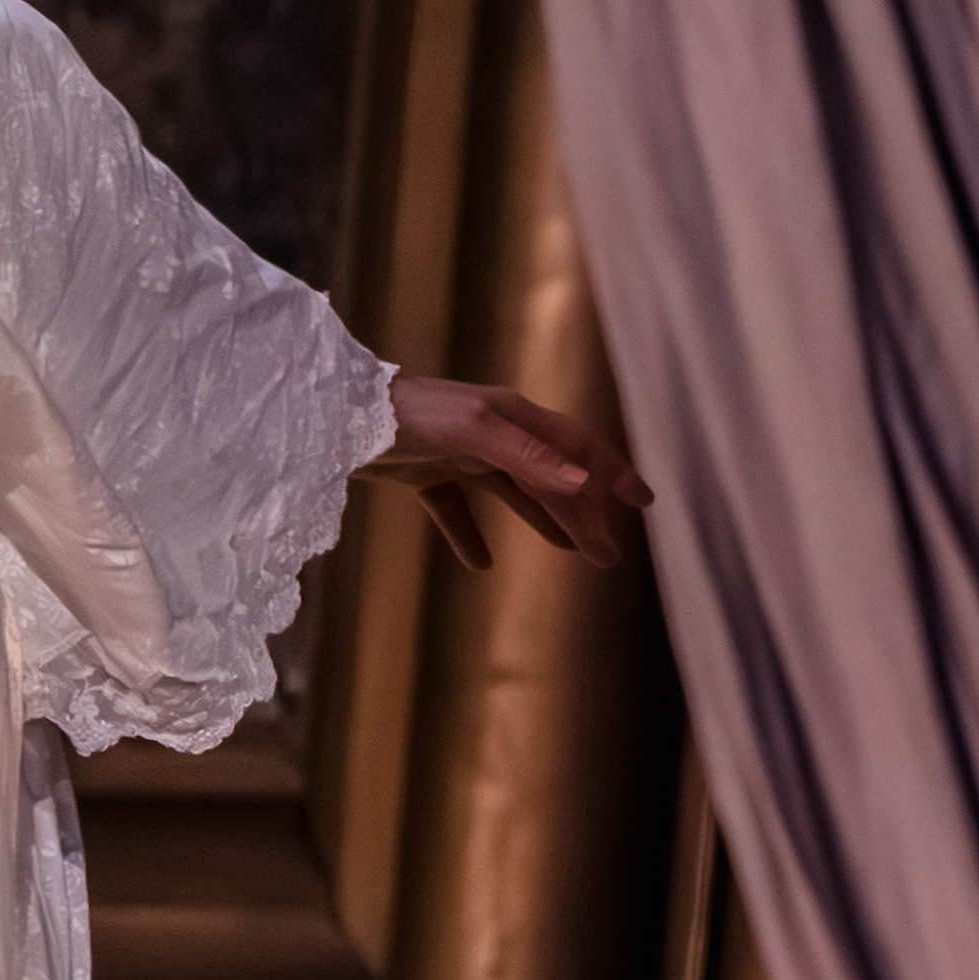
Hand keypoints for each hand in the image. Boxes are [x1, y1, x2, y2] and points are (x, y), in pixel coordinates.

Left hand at [374, 372, 650, 570]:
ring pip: (513, 492)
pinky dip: (469, 535)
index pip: (575, 447)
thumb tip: (581, 479)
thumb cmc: (408, 415)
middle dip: (583, 513)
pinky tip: (479, 565)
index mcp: (513, 417)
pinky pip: (455, 508)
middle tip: (609, 556)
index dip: (611, 472)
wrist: (335, 417)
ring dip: (544, 521)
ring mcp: (457, 452)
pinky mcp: (421, 473)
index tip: (642, 503)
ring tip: (572, 552)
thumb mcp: (474, 430)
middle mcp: (492, 432)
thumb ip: (527, 455)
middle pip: (550, 476)